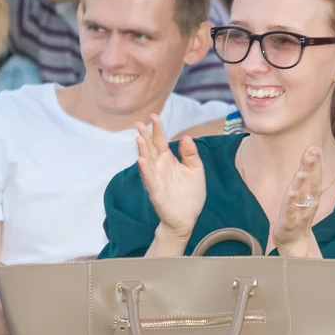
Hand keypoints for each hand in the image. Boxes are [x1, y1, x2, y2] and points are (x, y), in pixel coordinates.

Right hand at [135, 113, 205, 240]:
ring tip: (139, 138)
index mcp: (168, 160)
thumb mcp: (196, 170)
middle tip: (139, 123)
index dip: (157, 129)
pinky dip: (145, 171)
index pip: (160, 141)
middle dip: (145, 136)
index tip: (154, 116)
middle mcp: (159, 167)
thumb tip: (186, 137)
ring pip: (147, 162)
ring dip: (142, 151)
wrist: (187, 218)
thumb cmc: (190, 194)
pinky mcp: (156, 193)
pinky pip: (150, 180)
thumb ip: (191, 154)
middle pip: (150, 149)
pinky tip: (141, 161)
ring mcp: (156, 179)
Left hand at [271, 146, 323, 257]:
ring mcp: (301, 212)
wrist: (295, 240)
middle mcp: (309, 201)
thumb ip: (308, 170)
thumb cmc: (299, 211)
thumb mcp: (303, 189)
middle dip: (312, 169)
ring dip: (302, 185)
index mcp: (312, 193)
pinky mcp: (290, 222)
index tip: (315, 148)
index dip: (316, 162)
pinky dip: (292, 203)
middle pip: (311, 183)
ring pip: (302, 197)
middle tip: (312, 154)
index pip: (315, 175)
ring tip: (301, 173)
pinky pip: (292, 211)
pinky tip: (291, 194)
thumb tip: (313, 148)